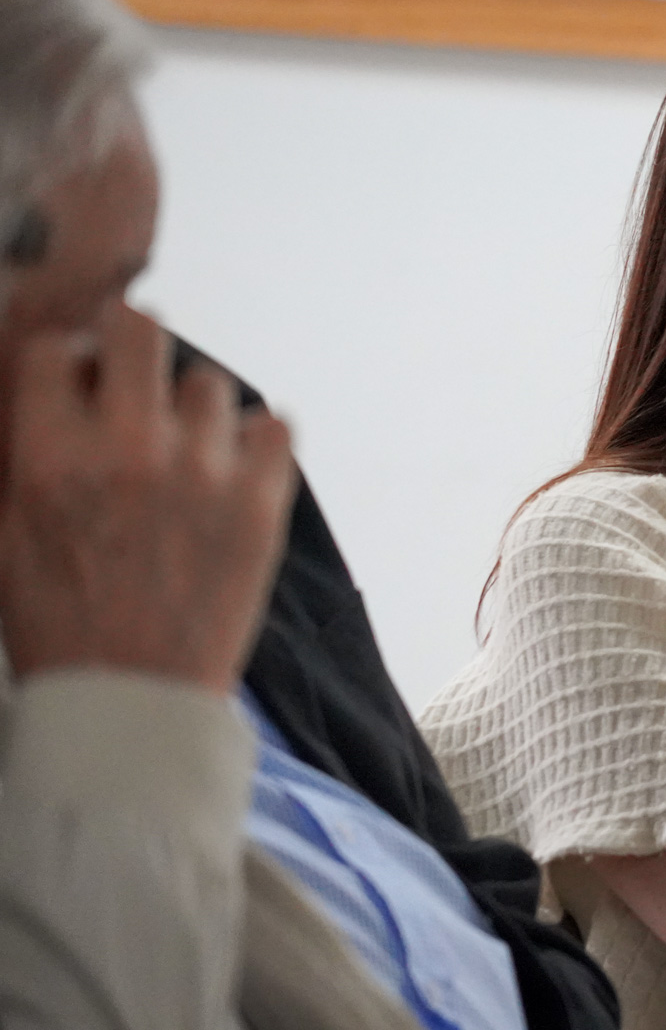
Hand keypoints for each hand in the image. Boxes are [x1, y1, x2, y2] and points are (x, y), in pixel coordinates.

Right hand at [0, 304, 294, 694]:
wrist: (133, 698)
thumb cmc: (61, 623)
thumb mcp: (4, 533)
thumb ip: (21, 451)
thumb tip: (42, 385)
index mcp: (50, 457)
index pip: (57, 347)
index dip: (67, 360)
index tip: (79, 379)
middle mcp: (128, 450)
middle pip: (141, 330)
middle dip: (131, 344)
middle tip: (133, 375)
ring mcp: (203, 473)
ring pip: (209, 384)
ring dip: (192, 408)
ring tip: (182, 449)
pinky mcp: (261, 502)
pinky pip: (274, 425)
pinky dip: (256, 440)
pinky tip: (232, 467)